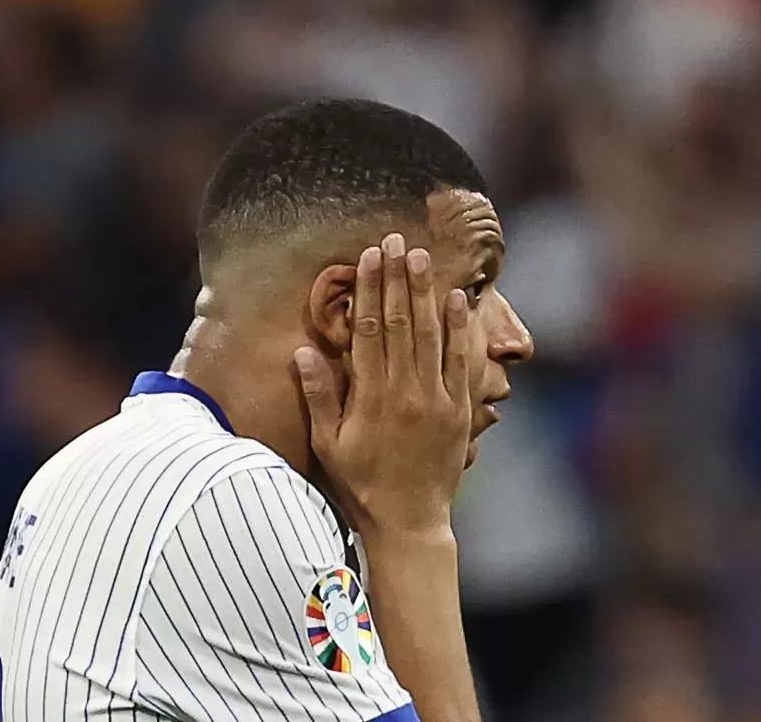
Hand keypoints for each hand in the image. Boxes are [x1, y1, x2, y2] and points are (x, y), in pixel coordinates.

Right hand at [295, 233, 470, 535]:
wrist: (409, 520)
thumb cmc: (362, 483)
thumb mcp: (327, 445)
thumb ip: (317, 396)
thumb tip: (301, 352)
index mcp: (370, 396)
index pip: (367, 330)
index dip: (368, 290)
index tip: (368, 258)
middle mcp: (405, 391)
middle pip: (399, 323)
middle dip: (396, 278)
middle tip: (395, 241)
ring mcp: (435, 398)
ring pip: (429, 334)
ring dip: (424, 292)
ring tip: (420, 256)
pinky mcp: (459, 409)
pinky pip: (460, 361)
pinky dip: (459, 328)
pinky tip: (456, 299)